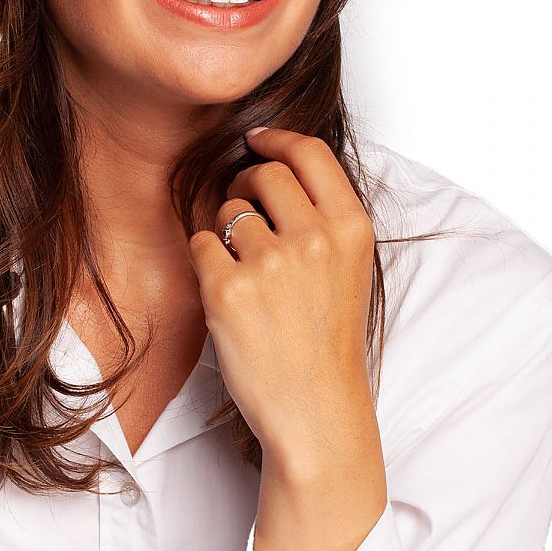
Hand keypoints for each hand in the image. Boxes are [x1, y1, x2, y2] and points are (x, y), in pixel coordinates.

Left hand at [186, 127, 377, 470]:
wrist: (316, 411)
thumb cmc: (327, 342)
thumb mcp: (349, 269)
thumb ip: (322, 218)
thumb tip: (271, 165)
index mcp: (351, 229)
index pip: (310, 153)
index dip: (277, 139)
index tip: (257, 141)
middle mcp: (314, 238)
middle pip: (263, 174)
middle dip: (245, 186)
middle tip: (243, 213)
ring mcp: (271, 263)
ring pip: (228, 212)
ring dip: (226, 233)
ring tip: (246, 275)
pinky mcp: (228, 290)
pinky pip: (200, 244)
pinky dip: (206, 264)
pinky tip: (227, 296)